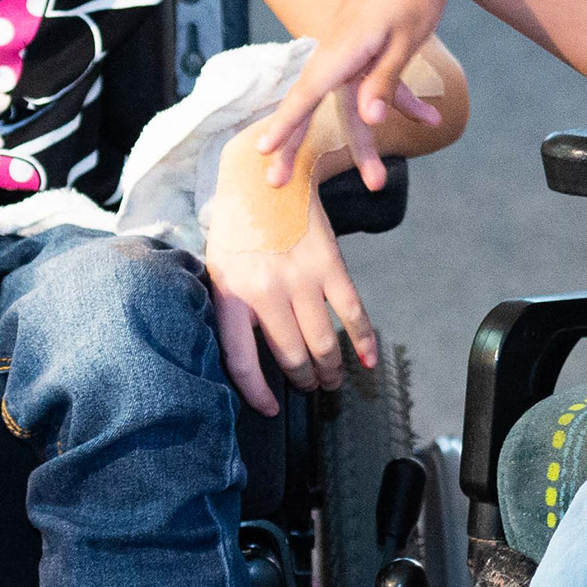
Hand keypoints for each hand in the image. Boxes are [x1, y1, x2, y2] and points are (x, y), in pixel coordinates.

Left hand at [204, 151, 377, 415]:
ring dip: (331, 368)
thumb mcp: (219, 269)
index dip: (257, 394)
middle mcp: (265, 291)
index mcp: (231, 295)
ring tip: (332, 379)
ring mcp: (300, 279)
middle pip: (290, 357)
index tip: (270, 409)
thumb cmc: (239, 228)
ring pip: (323, 343)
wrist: (268, 177)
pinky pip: (352, 314)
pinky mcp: (329, 265)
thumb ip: (230, 309)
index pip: (243, 362)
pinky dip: (364, 341)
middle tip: (310, 387)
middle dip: (304, 380)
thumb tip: (245, 357)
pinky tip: (367, 360)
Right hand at [252, 0, 455, 191]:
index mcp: (344, 47)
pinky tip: (430, 117)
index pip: (306, 93)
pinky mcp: (366, 48)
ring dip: (366, 142)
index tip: (262, 151)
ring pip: (350, 103)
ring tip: (377, 182)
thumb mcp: (407, 39)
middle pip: (313, 104)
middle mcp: (339, 51)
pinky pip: (374, 83)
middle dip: (297, 145)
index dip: (284, 124)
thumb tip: (368, 119)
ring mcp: (351, 50)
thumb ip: (385, 81)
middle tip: (276, 183)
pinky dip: (398, 100)